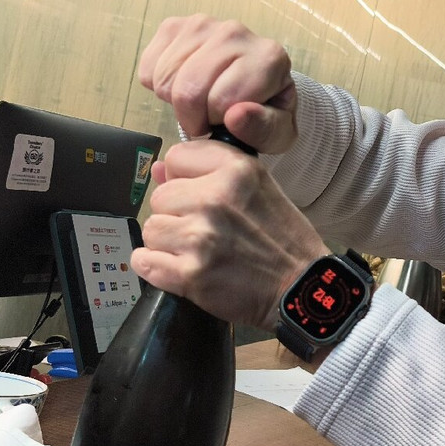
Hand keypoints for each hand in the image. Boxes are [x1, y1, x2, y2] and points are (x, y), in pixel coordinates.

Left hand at [129, 139, 329, 327]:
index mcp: (236, 170)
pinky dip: (156, 268)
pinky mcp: (190, 273)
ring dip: (167, 243)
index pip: (177, 157)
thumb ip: (209, 174)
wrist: (300, 288)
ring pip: (151, 229)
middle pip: (160, 197)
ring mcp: (200, 236)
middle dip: (176, 214)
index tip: (200, 195)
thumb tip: (157, 169)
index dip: (184, 178)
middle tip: (205, 232)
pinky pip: (144, 261)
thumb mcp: (258, 189)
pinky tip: (180, 270)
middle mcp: (215, 198)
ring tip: (197, 252)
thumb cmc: (283, 239)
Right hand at [138, 14, 296, 152]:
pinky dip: (159, 87)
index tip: (227, 123)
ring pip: (165, 80)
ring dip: (176, 102)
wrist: (250, 88)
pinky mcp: (173, 26)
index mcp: (268, 58)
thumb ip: (263, 129)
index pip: (222, 101)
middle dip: (192, 117)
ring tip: (199, 102)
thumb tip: (235, 115)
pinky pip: (149, 69)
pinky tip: (183, 85)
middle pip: (188, 89)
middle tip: (207, 120)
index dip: (218, 122)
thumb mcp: (277, 134)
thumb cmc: (262, 114)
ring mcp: (202, 24)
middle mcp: (236, 32)